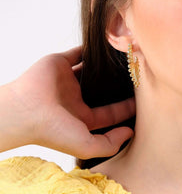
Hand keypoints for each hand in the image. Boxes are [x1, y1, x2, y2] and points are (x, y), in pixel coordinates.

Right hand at [2, 47, 134, 157]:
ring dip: (106, 67)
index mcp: (81, 117)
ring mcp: (67, 80)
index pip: (110, 112)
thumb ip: (110, 144)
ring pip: (93, 70)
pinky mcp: (60, 63)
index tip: (143, 101)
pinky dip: (91, 50)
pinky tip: (108, 48)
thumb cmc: (53, 131)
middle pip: (103, 90)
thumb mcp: (86, 146)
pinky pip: (79, 53)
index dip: (126, 108)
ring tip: (126, 60)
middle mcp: (76, 98)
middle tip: (138, 78)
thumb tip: (130, 133)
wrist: (25, 110)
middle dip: (118, 85)